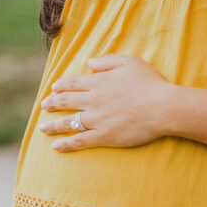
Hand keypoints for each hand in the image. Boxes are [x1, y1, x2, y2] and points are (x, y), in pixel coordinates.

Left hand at [39, 53, 175, 152]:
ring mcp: (97, 119)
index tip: (54, 88)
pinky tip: (56, 146)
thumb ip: (108, 61)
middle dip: (52, 103)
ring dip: (53, 125)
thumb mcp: (131, 62)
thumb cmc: (150, 83)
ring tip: (43, 128)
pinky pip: (79, 141)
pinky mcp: (104, 136)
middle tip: (44, 106)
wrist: (163, 107)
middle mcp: (94, 100)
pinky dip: (66, 144)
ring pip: (68, 122)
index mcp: (100, 82)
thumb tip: (90, 63)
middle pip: (66, 101)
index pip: (73, 83)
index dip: (61, 85)